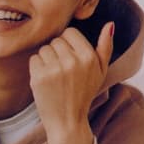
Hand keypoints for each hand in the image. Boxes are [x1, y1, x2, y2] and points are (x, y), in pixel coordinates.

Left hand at [29, 22, 112, 143]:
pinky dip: (36, 67)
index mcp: (89, 57)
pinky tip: (45, 80)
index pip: (70, 32)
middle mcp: (72, 61)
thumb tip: (110, 24)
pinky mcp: (38, 77)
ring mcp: (54, 69)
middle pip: (55, 40)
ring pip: (44, 49)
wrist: (67, 120)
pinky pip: (34, 59)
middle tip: (62, 69)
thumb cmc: (84, 93)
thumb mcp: (101, 71)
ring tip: (54, 75)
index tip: (69, 56)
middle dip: (57, 52)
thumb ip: (106, 47)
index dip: (67, 43)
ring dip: (46, 59)